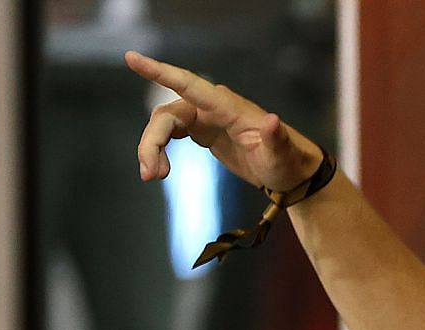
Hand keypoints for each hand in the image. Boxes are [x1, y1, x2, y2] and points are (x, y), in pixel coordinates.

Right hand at [125, 50, 323, 191]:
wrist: (292, 172)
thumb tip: (273, 121)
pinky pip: (170, 133)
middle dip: (152, 142)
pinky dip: (160, 150)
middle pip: (167, 114)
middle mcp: (213, 107)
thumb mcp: (283, 156)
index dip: (160, 71)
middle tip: (150, 175)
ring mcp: (206, 117)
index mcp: (229, 107)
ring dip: (153, 148)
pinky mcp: (203, 129)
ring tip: (154, 176)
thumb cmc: (289, 163)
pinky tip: (161, 170)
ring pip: (164, 124)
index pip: (189, 85)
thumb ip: (277, 140)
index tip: (131, 58)